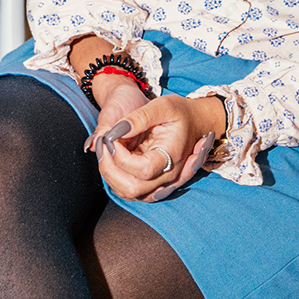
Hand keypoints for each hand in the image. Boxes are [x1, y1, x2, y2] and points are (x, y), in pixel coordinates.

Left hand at [88, 93, 221, 201]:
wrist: (195, 122)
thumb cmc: (180, 112)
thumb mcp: (163, 105)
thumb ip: (140, 117)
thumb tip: (117, 131)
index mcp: (172, 156)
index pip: (143, 170)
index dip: (121, 157)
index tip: (111, 137)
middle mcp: (167, 176)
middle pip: (132, 188)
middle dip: (109, 168)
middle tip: (103, 145)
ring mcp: (159, 183)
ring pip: (127, 193)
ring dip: (109, 174)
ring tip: (105, 150)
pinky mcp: (150, 185)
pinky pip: (127, 191)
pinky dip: (114, 178)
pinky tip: (111, 158)